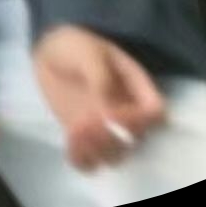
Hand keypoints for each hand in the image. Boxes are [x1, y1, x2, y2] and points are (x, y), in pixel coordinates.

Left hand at [33, 25, 165, 171]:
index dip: (140, 119)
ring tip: (76, 133)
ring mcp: (106, 125)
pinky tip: (70, 144)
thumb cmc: (75, 45)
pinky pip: (90, 161)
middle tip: (88, 123)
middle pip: (137, 139)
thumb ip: (100, 79)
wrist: (50, 51)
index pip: (155, 111)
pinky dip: (82, 160)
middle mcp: (125, 108)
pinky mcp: (85, 137)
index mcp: (134, 84)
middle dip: (115, 138)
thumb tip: (106, 111)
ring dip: (99, 151)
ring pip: (116, 155)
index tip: (111, 113)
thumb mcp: (89, 54)